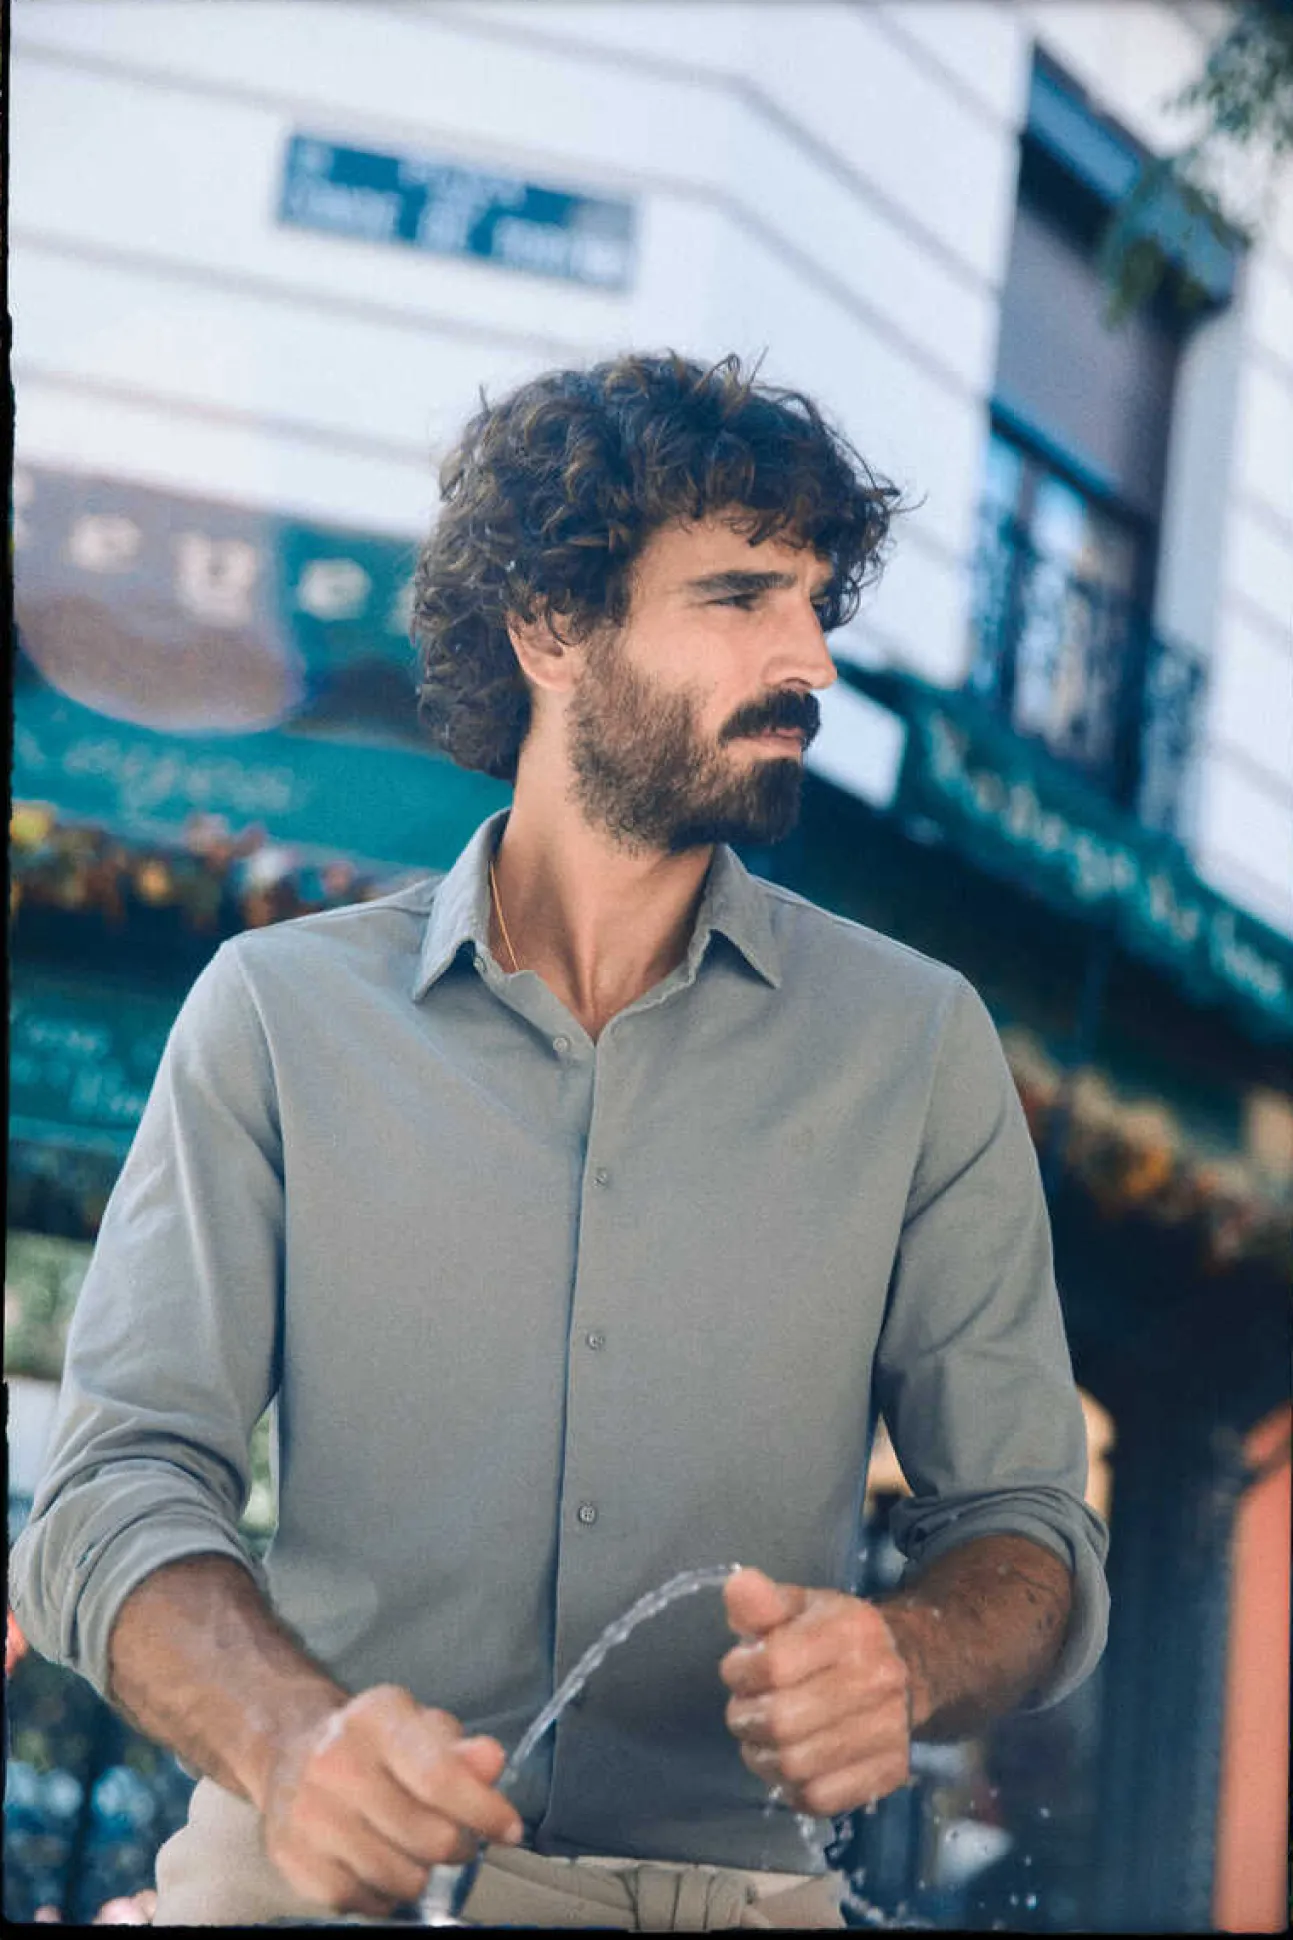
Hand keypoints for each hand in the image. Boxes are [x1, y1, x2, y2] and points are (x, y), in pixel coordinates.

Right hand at [260, 1685, 523, 1917]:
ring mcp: (309, 1813)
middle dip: (457, 1846)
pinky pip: (361, 1901)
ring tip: (415, 1851)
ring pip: (399, 1878)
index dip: (483, 1810)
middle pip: (427, 1836)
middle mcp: (336, 1762)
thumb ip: (460, 1750)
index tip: (509, 1829)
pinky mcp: (291, 1857)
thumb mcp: (418, 1728)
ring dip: (421, 1875)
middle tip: (458, 1840)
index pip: (439, 1776)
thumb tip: (491, 1762)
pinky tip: (383, 1867)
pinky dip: (383, 1895)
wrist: (289, 1751)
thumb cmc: (370, 1744)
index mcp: (376, 1720)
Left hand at [719, 1567, 910, 1818]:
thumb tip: (737, 1586)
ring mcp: (888, 1730)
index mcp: (852, 1630)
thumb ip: (763, 1602)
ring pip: (796, 1765)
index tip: (738, 1670)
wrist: (909, 1666)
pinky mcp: (890, 1773)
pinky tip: (789, 1766)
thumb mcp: (800, 1606)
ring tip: (761, 1739)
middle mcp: (877, 1680)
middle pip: (781, 1721)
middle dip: (746, 1718)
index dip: (740, 1672)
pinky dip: (792, 1788)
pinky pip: (820, 1799)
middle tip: (745, 1710)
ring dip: (762, 1757)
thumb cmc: (837, 1635)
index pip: (775, 1664)